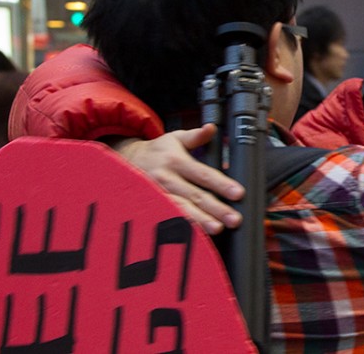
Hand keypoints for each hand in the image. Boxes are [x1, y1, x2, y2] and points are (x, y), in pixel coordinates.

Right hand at [108, 124, 244, 234]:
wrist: (125, 161)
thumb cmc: (157, 151)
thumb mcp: (174, 139)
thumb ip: (195, 136)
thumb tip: (211, 128)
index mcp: (176, 161)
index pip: (203, 174)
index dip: (221, 184)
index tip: (239, 193)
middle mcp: (166, 179)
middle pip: (195, 196)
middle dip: (217, 209)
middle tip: (235, 219)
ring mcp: (157, 195)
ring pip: (181, 210)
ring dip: (201, 221)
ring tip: (218, 229)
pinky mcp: (150, 207)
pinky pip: (167, 219)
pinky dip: (181, 228)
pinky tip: (195, 236)